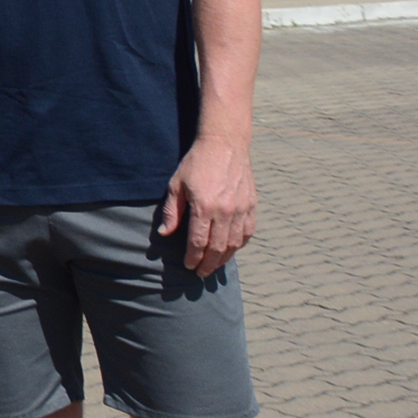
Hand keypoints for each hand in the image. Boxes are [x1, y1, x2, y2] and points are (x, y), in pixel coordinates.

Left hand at [159, 134, 256, 276]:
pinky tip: (231, 249)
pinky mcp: (252, 206)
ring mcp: (241, 209)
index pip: (199, 241)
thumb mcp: (176, 184)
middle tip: (201, 274)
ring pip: (235, 243)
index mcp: (204, 206)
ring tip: (215, 266)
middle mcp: (225, 211)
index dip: (193, 257)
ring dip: (224, 258)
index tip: (188, 266)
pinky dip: (240, 245)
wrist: (224, 144)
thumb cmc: (196, 163)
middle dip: (209, 264)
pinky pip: (248, 233)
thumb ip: (172, 211)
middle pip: (217, 248)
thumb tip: (164, 233)